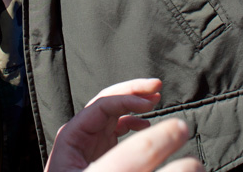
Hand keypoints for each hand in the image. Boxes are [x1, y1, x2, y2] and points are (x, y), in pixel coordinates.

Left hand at [47, 79, 201, 171]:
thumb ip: (134, 157)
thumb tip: (170, 147)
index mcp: (72, 136)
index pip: (103, 104)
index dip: (129, 98)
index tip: (152, 102)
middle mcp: (80, 136)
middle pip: (108, 103)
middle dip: (133, 92)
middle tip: (156, 86)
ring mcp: (91, 145)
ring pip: (114, 115)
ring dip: (135, 104)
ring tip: (155, 99)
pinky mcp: (99, 155)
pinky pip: (116, 131)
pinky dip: (132, 123)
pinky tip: (145, 124)